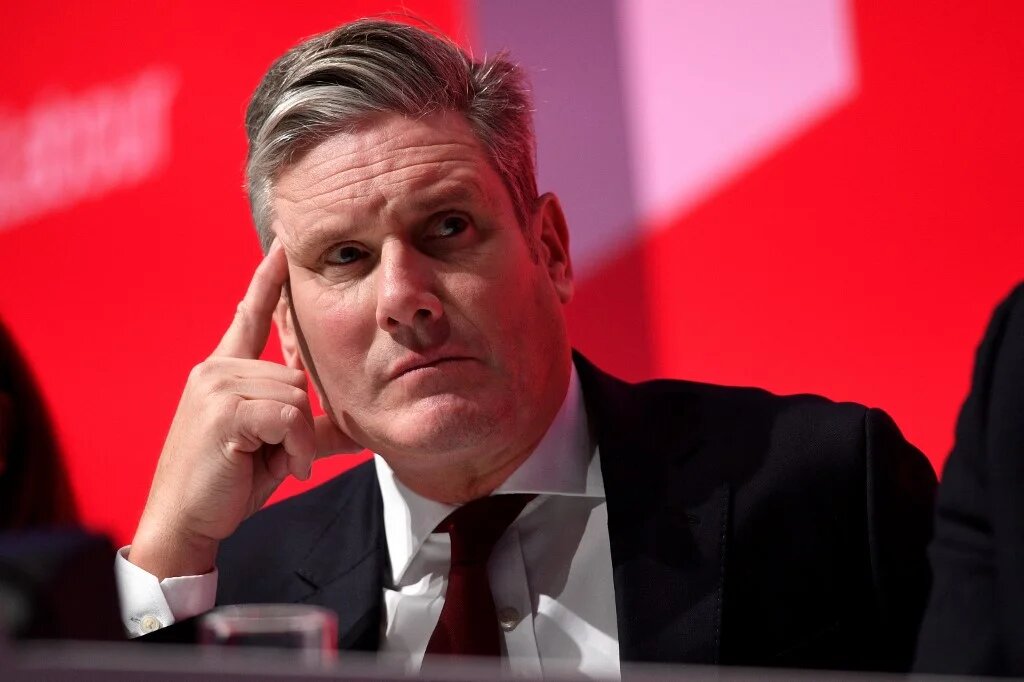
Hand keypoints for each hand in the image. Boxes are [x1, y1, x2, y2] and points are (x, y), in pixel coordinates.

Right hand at [128, 240, 360, 578]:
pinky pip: (289, 416)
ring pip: (297, 396)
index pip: (249, 315)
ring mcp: (216, 386)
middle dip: (301, 424)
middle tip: (281, 456)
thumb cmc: (227, 485)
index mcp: (223, 372)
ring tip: (279, 463)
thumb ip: (306, 426)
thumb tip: (357, 429)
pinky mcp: (224, 409)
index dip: (267, 281)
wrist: (185, 522)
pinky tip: (285, 468)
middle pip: (297, 376)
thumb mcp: (274, 448)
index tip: (282, 247)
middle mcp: (216, 370)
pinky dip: (297, 447)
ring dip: (299, 440)